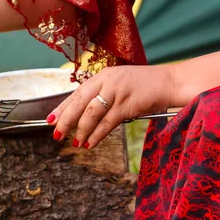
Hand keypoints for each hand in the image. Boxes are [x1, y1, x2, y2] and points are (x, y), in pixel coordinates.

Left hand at [46, 65, 173, 147]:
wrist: (169, 82)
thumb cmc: (143, 85)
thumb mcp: (118, 83)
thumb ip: (101, 94)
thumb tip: (81, 114)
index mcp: (102, 76)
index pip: (77, 93)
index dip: (62, 107)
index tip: (50, 119)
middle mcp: (107, 82)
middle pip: (80, 103)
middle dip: (66, 120)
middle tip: (56, 133)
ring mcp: (117, 93)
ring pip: (92, 114)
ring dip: (81, 130)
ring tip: (75, 142)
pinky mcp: (128, 105)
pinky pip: (107, 122)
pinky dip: (97, 134)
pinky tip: (90, 142)